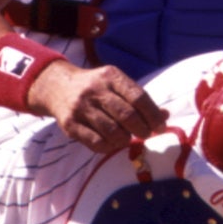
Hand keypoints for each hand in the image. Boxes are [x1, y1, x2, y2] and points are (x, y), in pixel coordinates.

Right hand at [28, 61, 168, 153]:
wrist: (57, 86)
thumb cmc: (96, 87)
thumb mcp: (116, 84)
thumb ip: (140, 99)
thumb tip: (165, 116)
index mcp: (111, 76)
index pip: (139, 97)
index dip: (153, 115)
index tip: (161, 125)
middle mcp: (95, 90)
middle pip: (127, 116)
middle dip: (143, 129)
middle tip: (147, 134)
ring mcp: (81, 108)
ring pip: (113, 132)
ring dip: (126, 140)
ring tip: (129, 138)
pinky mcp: (70, 125)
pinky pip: (96, 143)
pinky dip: (110, 147)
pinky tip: (113, 143)